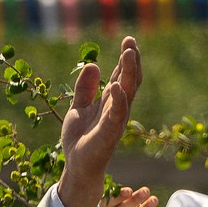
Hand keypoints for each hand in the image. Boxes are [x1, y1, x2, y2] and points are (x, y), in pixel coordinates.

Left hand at [57, 36, 142, 206]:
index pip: (121, 76)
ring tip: (129, 54)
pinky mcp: (109, 135)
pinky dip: (119, 102)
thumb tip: (93, 65)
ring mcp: (115, 121)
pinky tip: (116, 87)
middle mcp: (117, 109)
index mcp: (110, 102)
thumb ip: (85, 89)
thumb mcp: (78, 107)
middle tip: (131, 42)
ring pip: (127, 94)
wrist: (76, 167)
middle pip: (129, 81)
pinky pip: (117, 116)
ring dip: (128, 74)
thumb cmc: (80, 140)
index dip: (126, 59)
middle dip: (131, 61)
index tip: (129, 40)